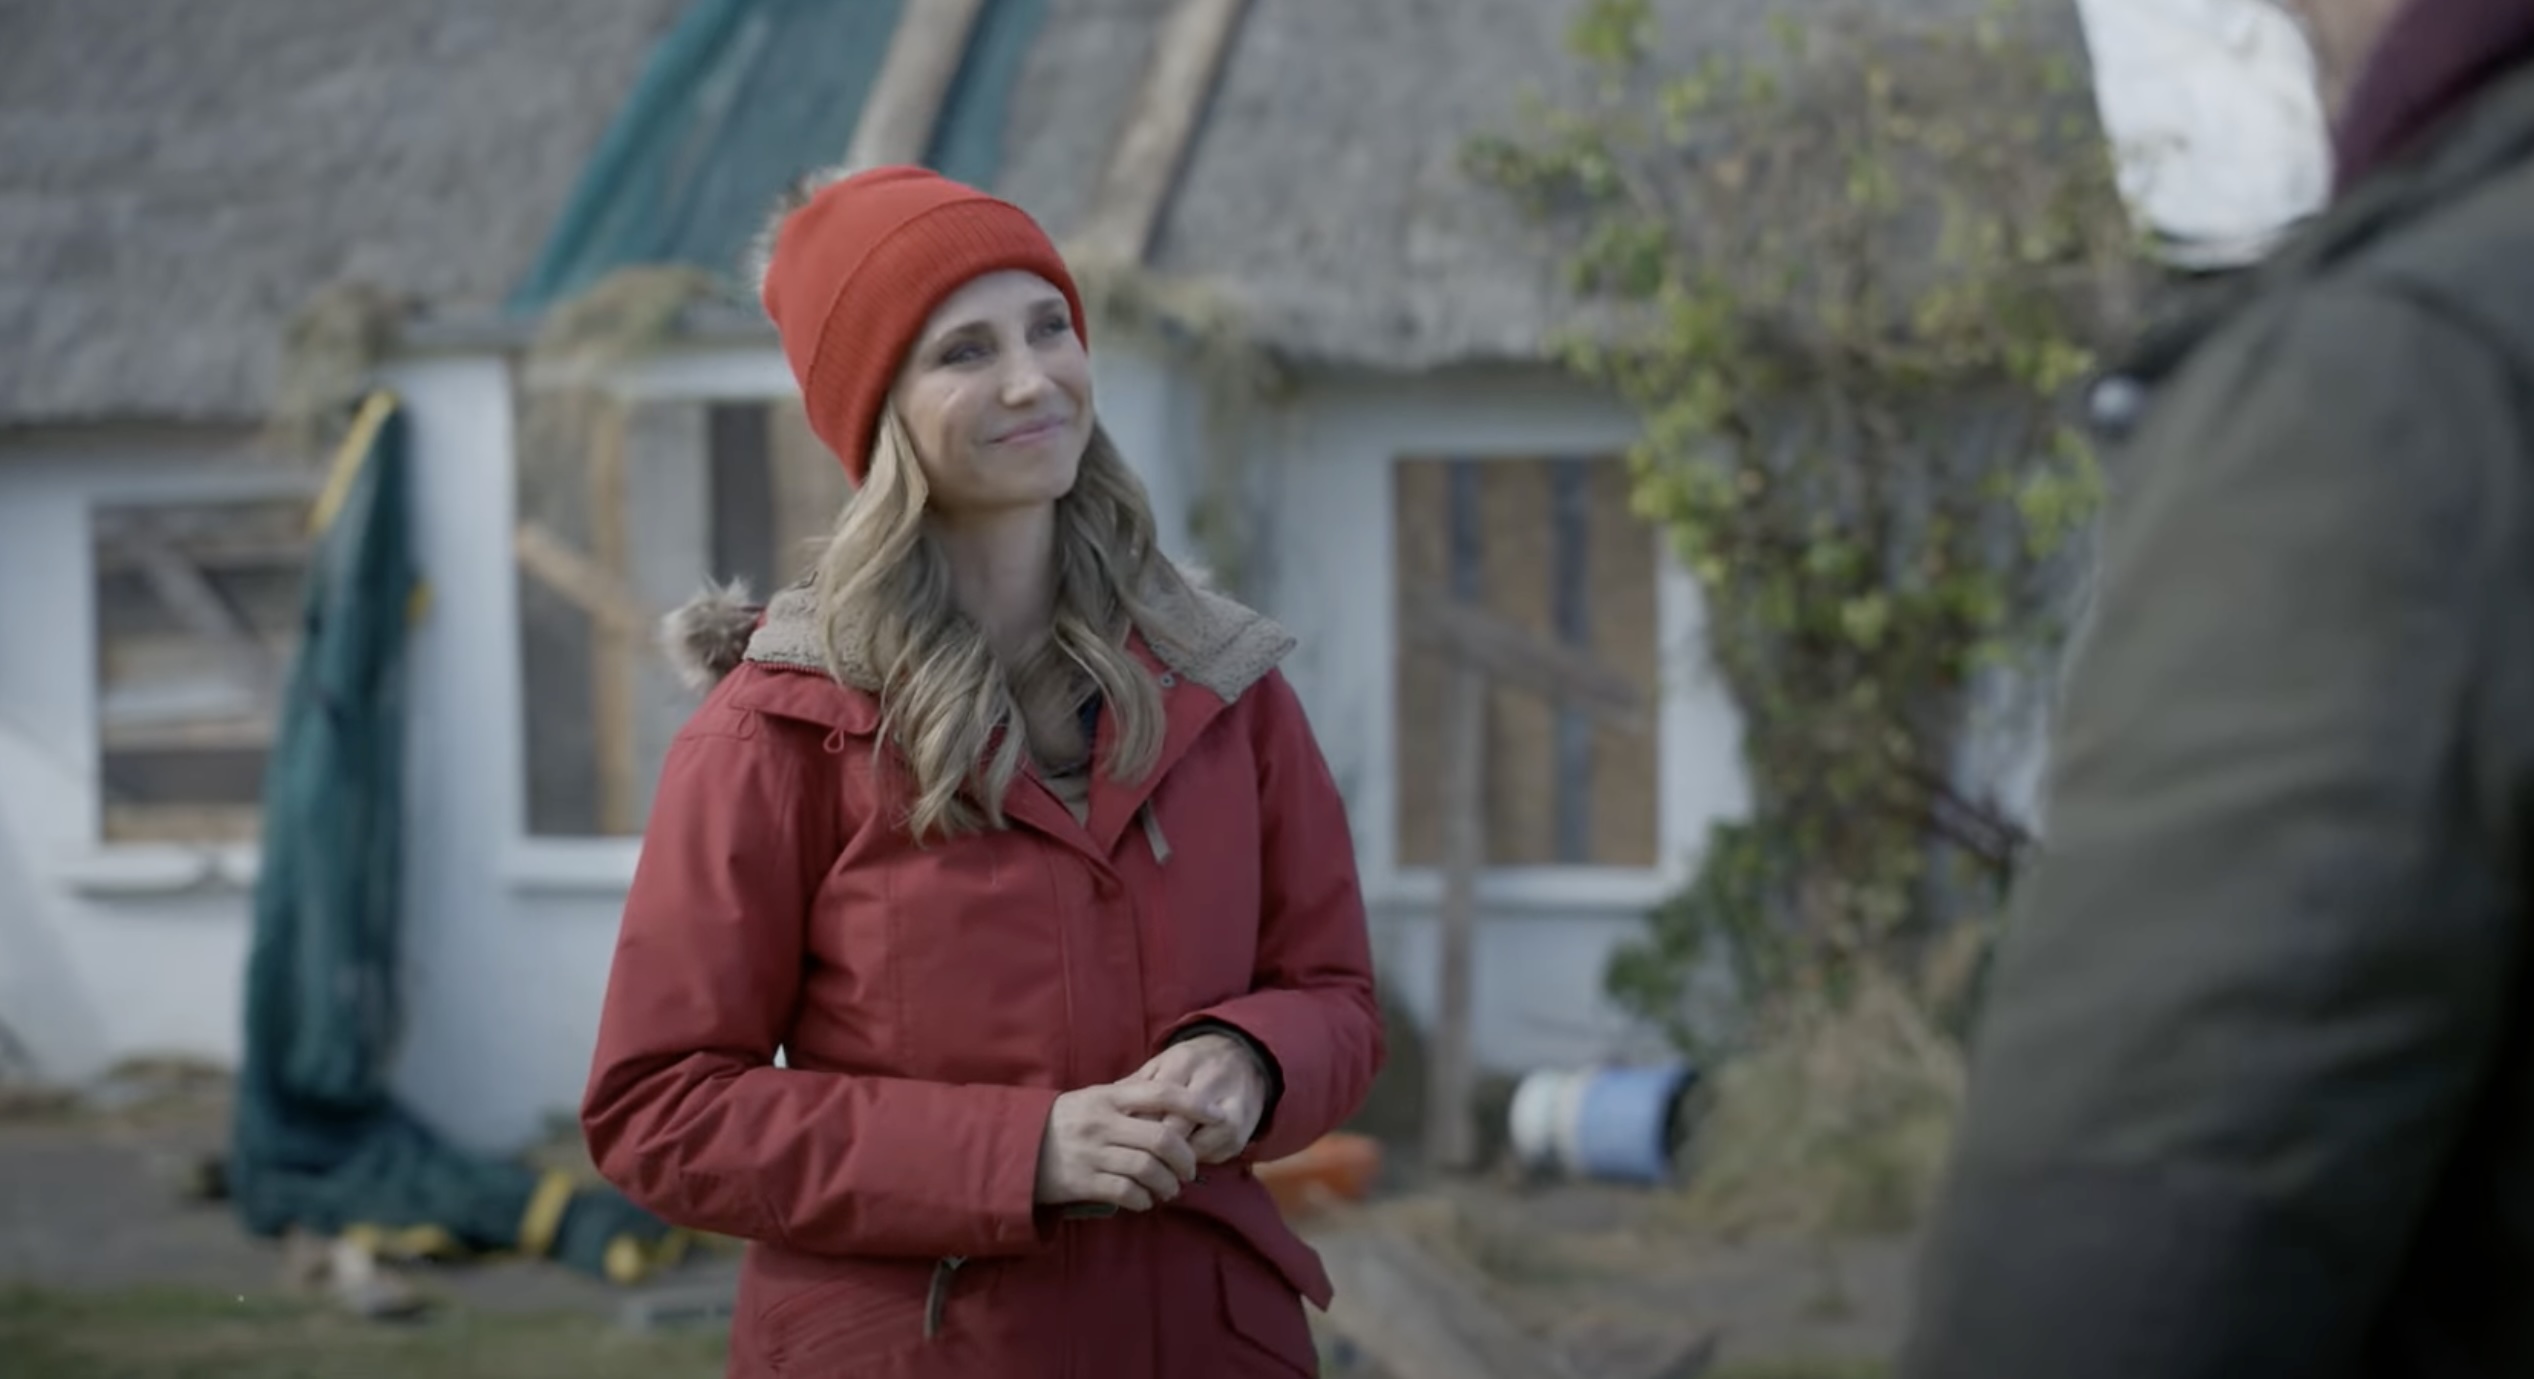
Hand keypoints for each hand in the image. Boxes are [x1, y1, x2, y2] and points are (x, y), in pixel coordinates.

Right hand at [1033, 1082, 1217, 1211]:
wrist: (1014, 1147)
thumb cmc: (1064, 1122)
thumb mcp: (1093, 1099)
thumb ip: (1129, 1099)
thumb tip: (1174, 1100)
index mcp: (1108, 1096)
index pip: (1161, 1092)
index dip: (1195, 1104)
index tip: (1218, 1116)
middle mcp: (1102, 1122)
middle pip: (1162, 1138)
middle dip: (1185, 1158)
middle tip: (1190, 1170)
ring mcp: (1092, 1153)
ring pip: (1148, 1169)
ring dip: (1167, 1184)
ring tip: (1169, 1189)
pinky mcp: (1082, 1182)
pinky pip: (1126, 1193)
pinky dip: (1142, 1200)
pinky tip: (1144, 1200)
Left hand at [1133, 1032, 1268, 1164]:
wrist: (1245, 1057)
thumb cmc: (1194, 1063)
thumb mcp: (1164, 1063)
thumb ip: (1136, 1084)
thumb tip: (1104, 1107)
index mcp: (1183, 1064)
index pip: (1152, 1103)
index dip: (1134, 1127)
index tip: (1121, 1142)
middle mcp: (1209, 1084)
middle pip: (1173, 1129)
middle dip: (1152, 1150)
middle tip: (1136, 1162)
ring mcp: (1228, 1109)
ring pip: (1194, 1148)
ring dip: (1172, 1162)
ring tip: (1157, 1168)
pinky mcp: (1241, 1131)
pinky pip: (1212, 1156)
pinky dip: (1195, 1161)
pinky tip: (1184, 1160)